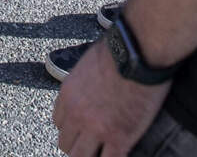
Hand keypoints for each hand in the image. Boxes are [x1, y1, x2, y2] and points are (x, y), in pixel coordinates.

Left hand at [52, 41, 169, 156]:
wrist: (137, 53)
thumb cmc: (118, 49)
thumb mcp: (88, 62)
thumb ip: (84, 81)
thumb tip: (89, 85)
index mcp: (68, 94)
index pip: (59, 122)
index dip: (72, 128)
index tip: (82, 129)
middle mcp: (77, 114)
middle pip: (66, 144)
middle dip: (78, 144)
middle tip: (92, 144)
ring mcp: (97, 129)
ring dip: (91, 155)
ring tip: (103, 151)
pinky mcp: (120, 138)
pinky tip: (119, 152)